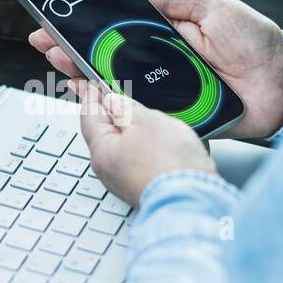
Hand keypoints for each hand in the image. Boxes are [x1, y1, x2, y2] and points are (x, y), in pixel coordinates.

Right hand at [29, 0, 282, 138]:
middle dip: (74, 49)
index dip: (87, 25)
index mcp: (168, 34)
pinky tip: (91, 97)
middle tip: (45, 43)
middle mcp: (163, 63)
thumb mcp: (212, 7)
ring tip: (59, 64)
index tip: (58, 20)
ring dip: (86, 76)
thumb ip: (171, 0)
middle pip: (109, 58)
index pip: (118, 29)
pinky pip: (142, 112)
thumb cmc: (257, 41)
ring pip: (119, 86)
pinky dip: (116, 107)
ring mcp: (168, 91)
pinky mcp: (178, 116)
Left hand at [77, 79, 218, 206]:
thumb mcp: (146, 121)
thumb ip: (126, 108)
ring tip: (147, 117)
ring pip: (126, 146)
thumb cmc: (169, 165)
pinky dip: (146, 146)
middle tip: (117, 94)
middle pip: (106, 132)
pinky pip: (141, 159)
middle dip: (113, 112)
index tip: (91, 82)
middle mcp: (109, 169)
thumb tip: (112, 101)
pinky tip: (161, 141)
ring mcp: (127, 180)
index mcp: (102, 150)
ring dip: (134, 130)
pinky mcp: (146, 186)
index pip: (89, 115)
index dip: (91, 95)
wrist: (193, 199)